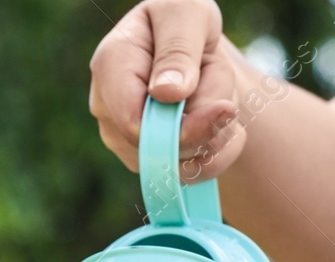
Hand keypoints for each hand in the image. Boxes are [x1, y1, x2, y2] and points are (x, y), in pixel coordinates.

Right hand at [88, 0, 247, 181]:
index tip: (226, 109)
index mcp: (110, 67)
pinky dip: (217, 149)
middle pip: (160, 149)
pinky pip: (191, 172)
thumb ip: (178, 50)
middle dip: (207, 124)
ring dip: (216, 133)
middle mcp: (108, 109)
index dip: (182, 128)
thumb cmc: (184, 19)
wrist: (190, 42)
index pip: (134, 123)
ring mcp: (123, 138)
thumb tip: (167, 94)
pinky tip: (220, 121)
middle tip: (226, 90)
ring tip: (219, 95)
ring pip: (180, 163)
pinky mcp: (145, 157)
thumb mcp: (187, 14)